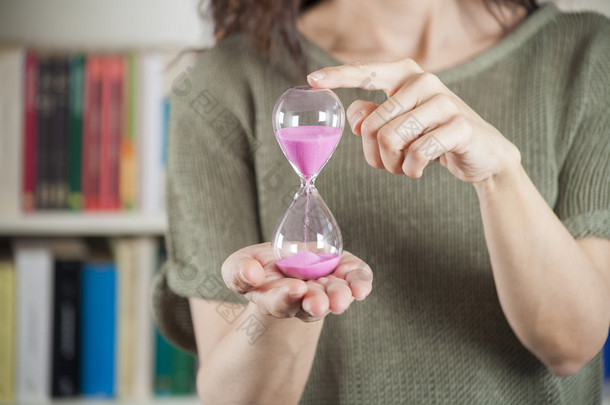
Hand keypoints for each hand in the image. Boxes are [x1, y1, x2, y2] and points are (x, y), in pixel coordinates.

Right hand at [221, 242, 372, 321]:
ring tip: (341, 298)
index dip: (286, 297)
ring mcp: (327, 288)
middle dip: (315, 304)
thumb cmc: (258, 267)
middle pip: (311, 307)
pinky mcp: (345, 273)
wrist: (285, 260)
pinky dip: (361, 281)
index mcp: (275, 299)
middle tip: (318, 304)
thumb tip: (251, 274)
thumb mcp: (237, 266)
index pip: (279, 303)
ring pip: (336, 297)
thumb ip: (238, 272)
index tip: (294, 289)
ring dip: (339, 296)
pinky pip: (357, 280)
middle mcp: (304, 300)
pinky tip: (361, 287)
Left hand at [307, 59, 520, 183]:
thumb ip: (372, 116)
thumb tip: (355, 118)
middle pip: (373, 125)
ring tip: (404, 166)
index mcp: (405, 75)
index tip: (312, 80)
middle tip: (389, 163)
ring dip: (393, 165)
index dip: (337, 76)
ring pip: (392, 140)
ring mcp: (444, 102)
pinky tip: (419, 169)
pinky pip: (418, 153)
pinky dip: (412, 170)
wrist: (481, 152)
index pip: (366, 72)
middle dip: (375, 155)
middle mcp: (423, 81)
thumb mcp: (398, 124)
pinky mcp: (460, 126)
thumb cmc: (431, 135)